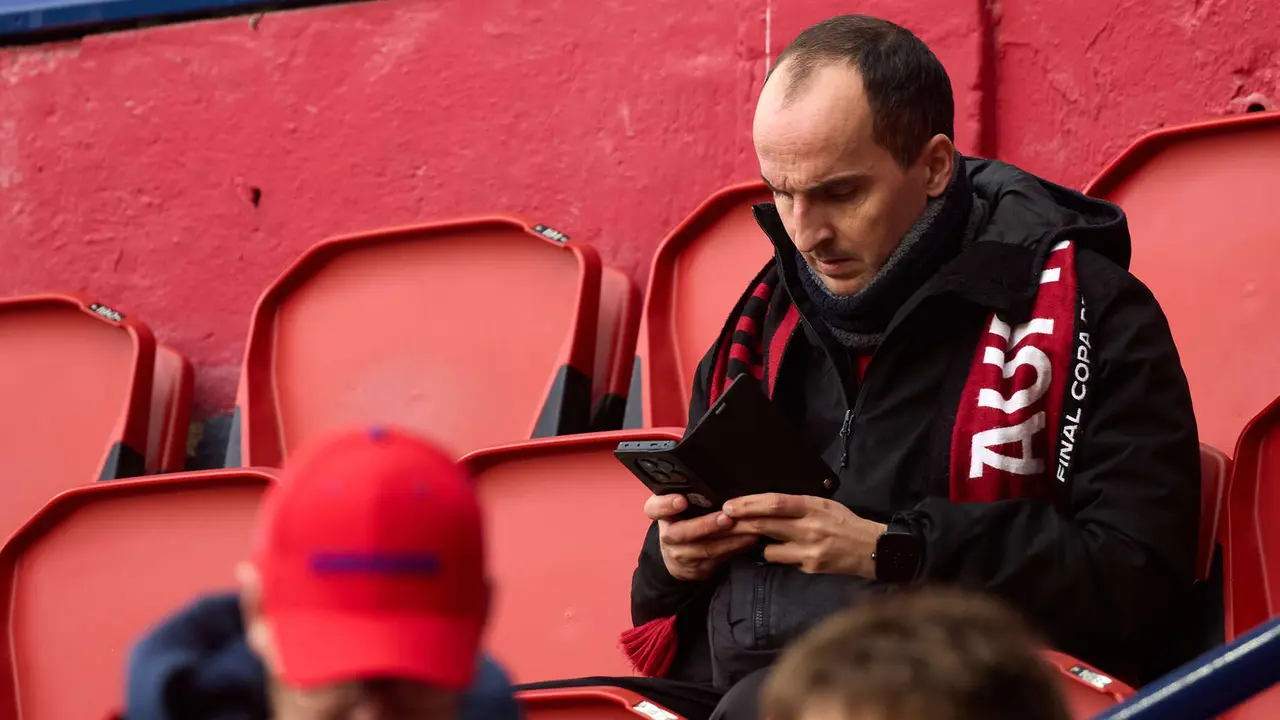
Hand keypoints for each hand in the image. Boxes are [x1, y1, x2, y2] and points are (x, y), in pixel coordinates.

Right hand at [645, 494, 759, 580]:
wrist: (678, 556)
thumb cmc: (683, 521)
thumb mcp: (679, 505)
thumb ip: (689, 493)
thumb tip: (713, 478)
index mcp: (661, 515)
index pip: (654, 508)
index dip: (666, 505)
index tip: (681, 500)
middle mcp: (667, 537)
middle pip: (682, 533)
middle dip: (706, 525)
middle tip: (727, 517)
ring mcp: (681, 556)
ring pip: (705, 549)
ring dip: (729, 539)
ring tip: (747, 529)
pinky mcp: (697, 569)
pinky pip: (718, 559)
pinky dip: (735, 549)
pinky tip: (748, 540)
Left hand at [723, 493, 886, 577]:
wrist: (872, 548)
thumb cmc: (845, 523)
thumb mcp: (824, 505)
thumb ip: (797, 506)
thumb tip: (765, 505)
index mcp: (812, 507)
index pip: (774, 504)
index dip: (749, 504)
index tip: (729, 506)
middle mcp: (809, 528)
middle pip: (765, 525)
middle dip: (740, 523)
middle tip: (722, 521)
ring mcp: (809, 550)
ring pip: (769, 549)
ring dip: (760, 544)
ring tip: (760, 539)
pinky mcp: (809, 567)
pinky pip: (784, 561)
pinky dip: (781, 555)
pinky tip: (789, 552)